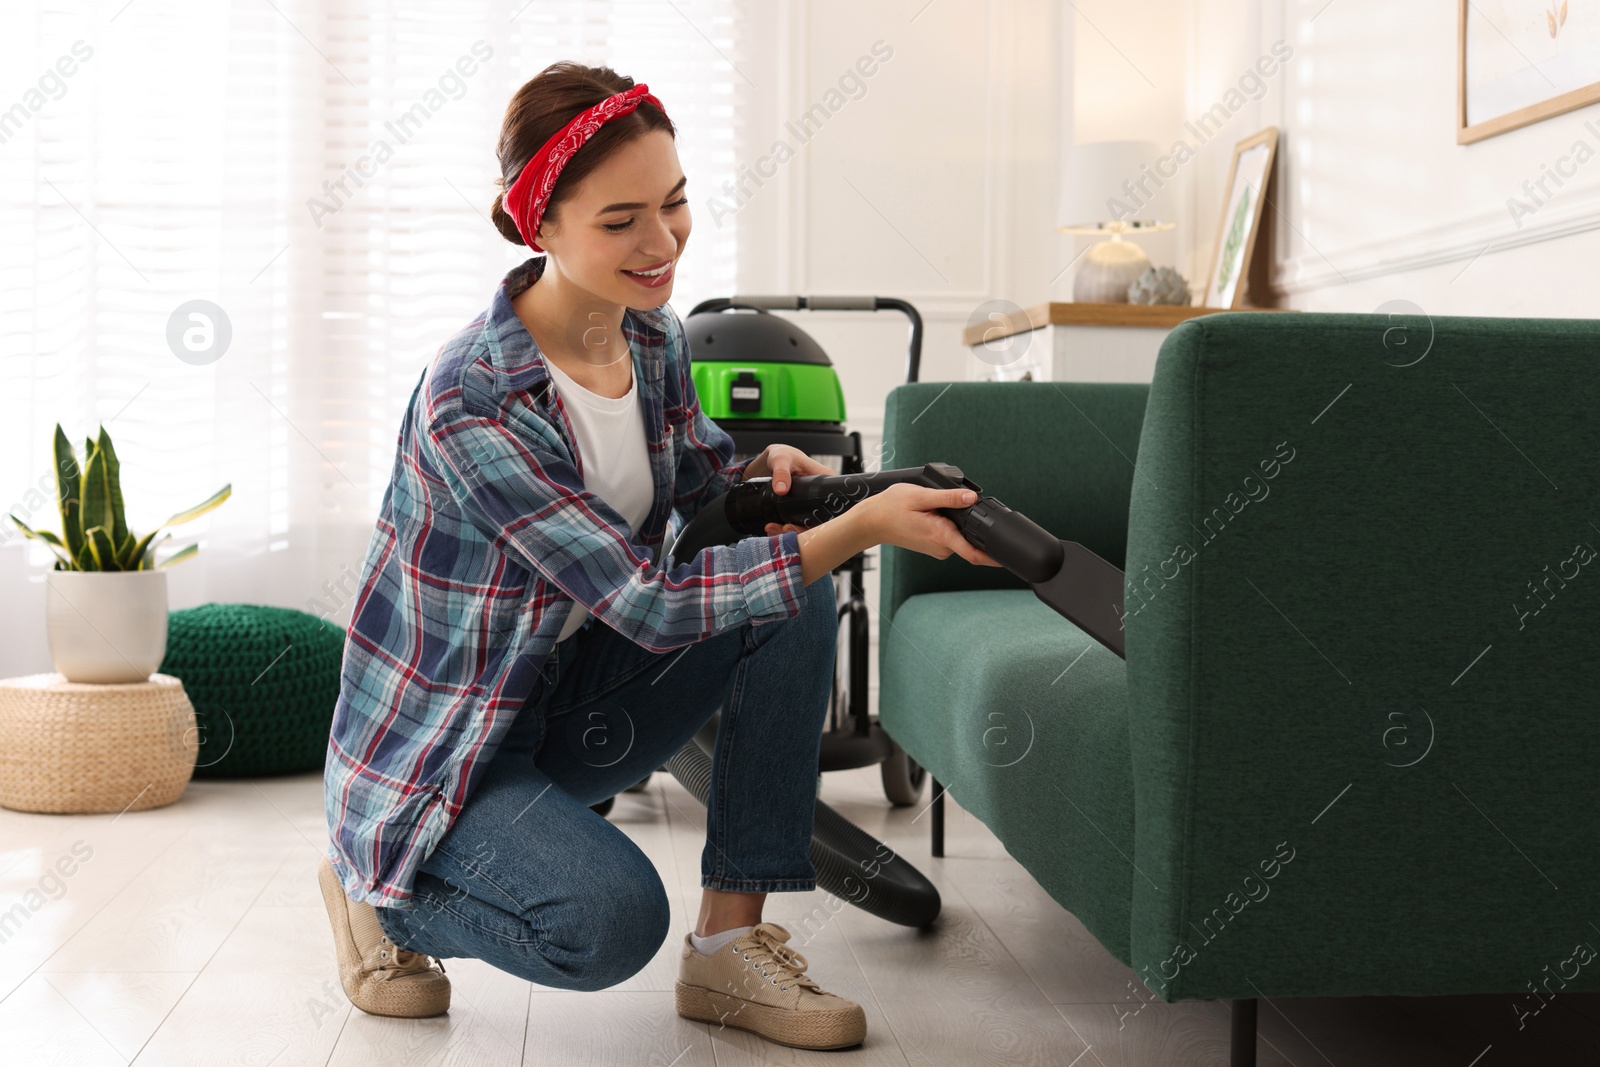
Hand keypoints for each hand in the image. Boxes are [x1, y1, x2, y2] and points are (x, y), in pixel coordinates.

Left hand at [743, 445, 836, 535]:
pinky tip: (773, 529)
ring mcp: (814, 505)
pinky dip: (785, 530)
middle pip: (819, 521)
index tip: (798, 526)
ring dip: (791, 532)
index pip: (832, 508)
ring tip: (773, 529)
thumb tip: (781, 489)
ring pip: (808, 526)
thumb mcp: (781, 459)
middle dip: (801, 530)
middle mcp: (824, 496)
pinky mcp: (803, 510)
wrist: (774, 461)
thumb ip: (781, 472)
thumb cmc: (782, 456)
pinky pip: (798, 524)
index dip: (817, 522)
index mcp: (827, 482)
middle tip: (783, 529)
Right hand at [854, 483, 1003, 567]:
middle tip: (963, 507)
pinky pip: (951, 538)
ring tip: (938, 507)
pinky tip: (936, 514)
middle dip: (974, 527)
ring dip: (959, 525)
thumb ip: (948, 498)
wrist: (871, 522)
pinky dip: (951, 527)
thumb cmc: (891, 508)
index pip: (974, 554)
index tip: (1008, 558)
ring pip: (960, 538)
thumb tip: (971, 498)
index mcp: (941, 535)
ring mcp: (937, 548)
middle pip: (971, 541)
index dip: (994, 557)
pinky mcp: (934, 545)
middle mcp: (941, 547)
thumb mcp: (920, 496)